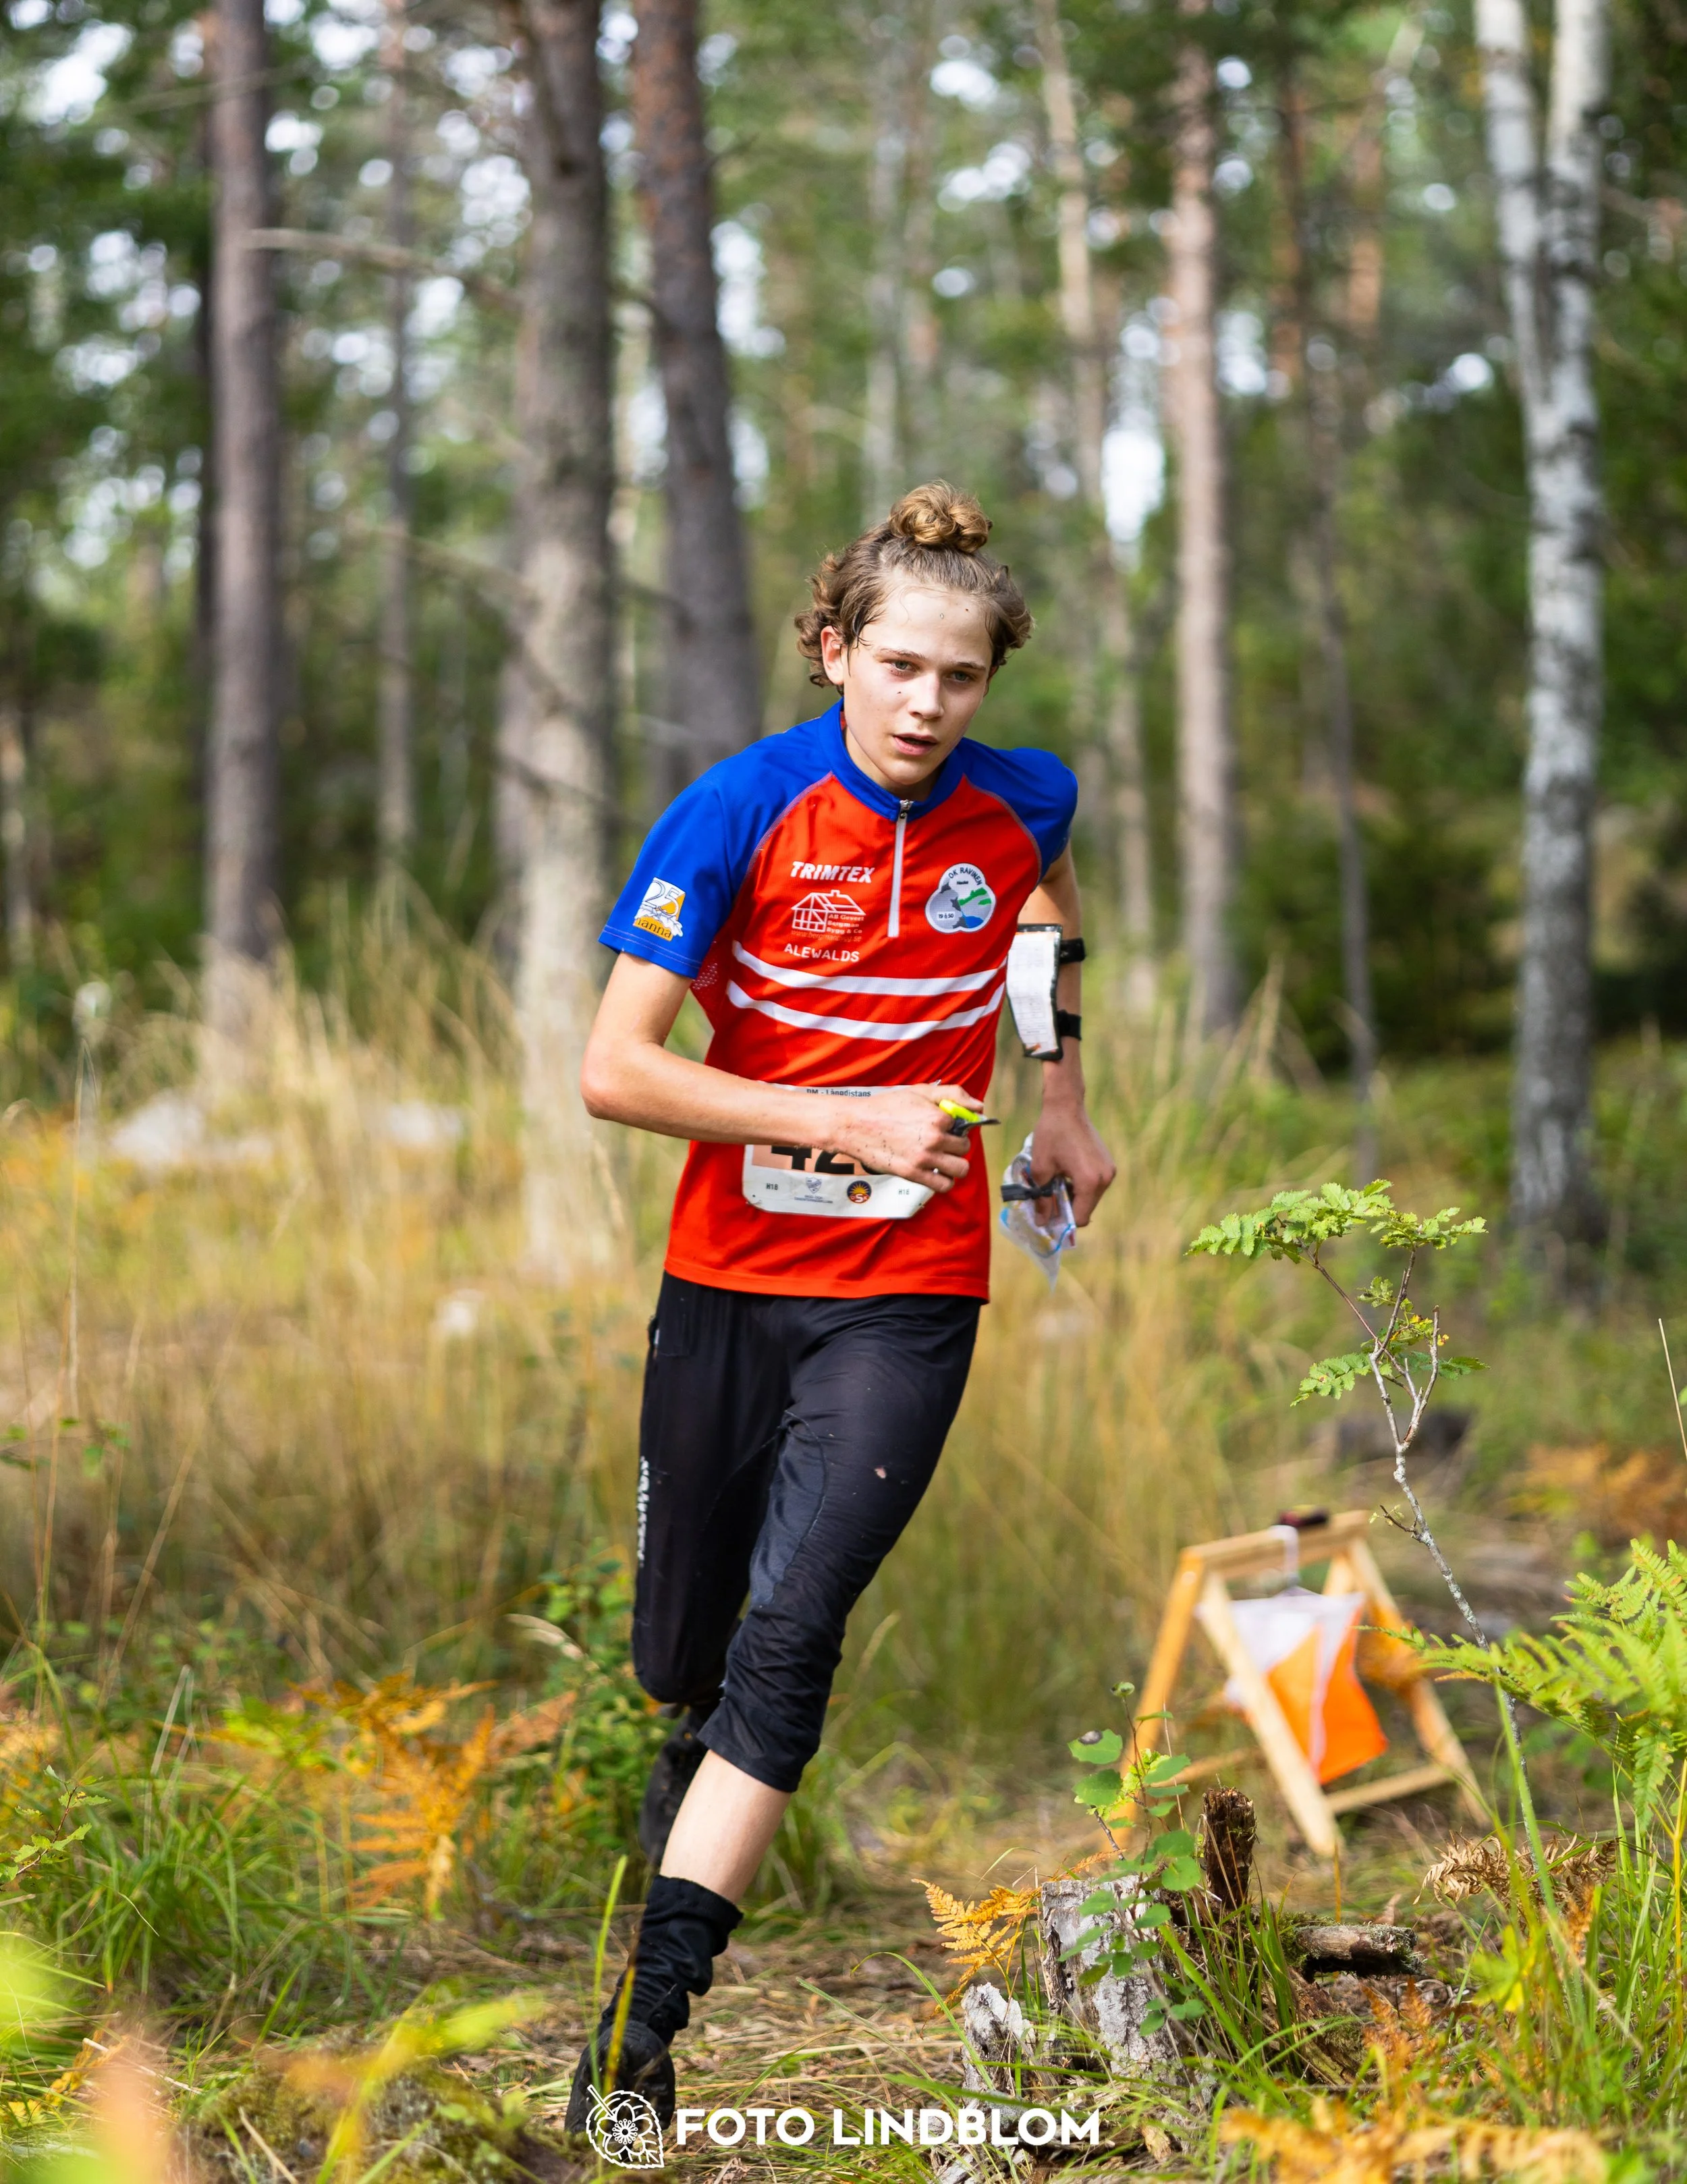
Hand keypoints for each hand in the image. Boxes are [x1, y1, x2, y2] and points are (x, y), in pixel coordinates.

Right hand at [822, 1082, 980, 1192]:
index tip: (945, 1127)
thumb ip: (953, 1095)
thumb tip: (980, 1107)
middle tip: (943, 1143)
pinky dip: (944, 1181)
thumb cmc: (886, 1106)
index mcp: (937, 1117)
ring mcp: (924, 1158)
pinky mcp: (913, 1174)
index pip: (964, 1126)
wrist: (855, 1125)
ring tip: (942, 1159)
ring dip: (955, 1165)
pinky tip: (935, 1172)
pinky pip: (944, 1185)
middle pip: (964, 1148)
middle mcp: (934, 1138)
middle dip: (956, 1146)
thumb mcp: (920, 1092)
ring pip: (960, 1169)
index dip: (956, 1127)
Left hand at [1029, 1101, 1115, 1226]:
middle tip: (1047, 1199)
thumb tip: (1041, 1222)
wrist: (1065, 1107)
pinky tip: (1065, 1174)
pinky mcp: (1108, 1164)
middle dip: (1066, 1209)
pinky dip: (1080, 1187)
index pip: (1079, 1218)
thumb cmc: (1051, 1135)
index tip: (1045, 1217)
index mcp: (1090, 1182)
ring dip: (1073, 1197)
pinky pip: (1094, 1185)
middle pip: (1086, 1209)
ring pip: (1090, 1198)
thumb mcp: (1040, 1169)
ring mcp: (1109, 1171)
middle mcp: (1105, 1179)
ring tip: (1055, 1182)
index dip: (1061, 1221)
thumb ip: (1042, 1198)